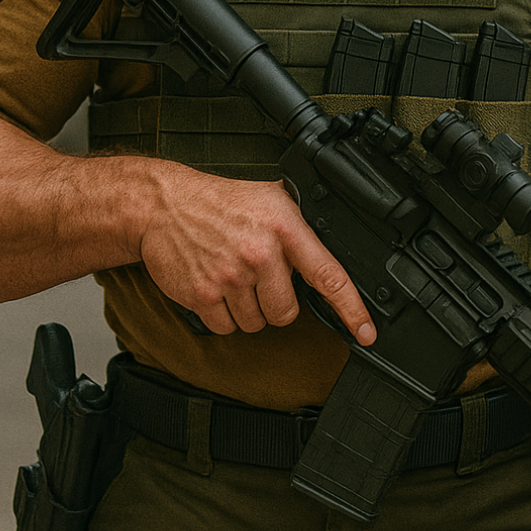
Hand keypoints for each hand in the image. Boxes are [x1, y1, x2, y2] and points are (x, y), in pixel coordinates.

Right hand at [137, 166, 375, 345]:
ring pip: (256, 323)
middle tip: (259, 275)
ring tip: (234, 275)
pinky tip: (217, 286)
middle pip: (287, 313)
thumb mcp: (272, 197)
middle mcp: (261, 252)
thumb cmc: (221, 203)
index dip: (351, 308)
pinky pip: (227, 328)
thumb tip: (332, 246)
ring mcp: (231, 276)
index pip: (328, 274)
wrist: (165, 205)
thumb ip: (300, 224)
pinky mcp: (203, 295)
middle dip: (276, 301)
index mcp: (284, 226)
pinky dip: (223, 315)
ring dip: (248, 308)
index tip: (366, 332)